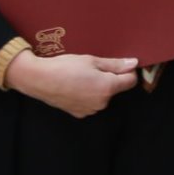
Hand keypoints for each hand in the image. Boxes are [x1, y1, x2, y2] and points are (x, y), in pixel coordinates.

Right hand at [4, 51, 137, 117]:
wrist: (39, 80)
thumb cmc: (65, 66)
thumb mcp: (91, 60)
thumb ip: (115, 64)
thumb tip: (134, 64)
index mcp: (108, 88)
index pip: (131, 81)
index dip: (127, 71)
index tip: (118, 64)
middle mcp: (102, 103)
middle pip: (115, 88)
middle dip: (109, 78)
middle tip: (92, 67)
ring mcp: (91, 110)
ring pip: (102, 96)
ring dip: (98, 87)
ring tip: (81, 76)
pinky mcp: (80, 114)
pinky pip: (90, 102)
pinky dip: (87, 95)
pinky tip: (74, 86)